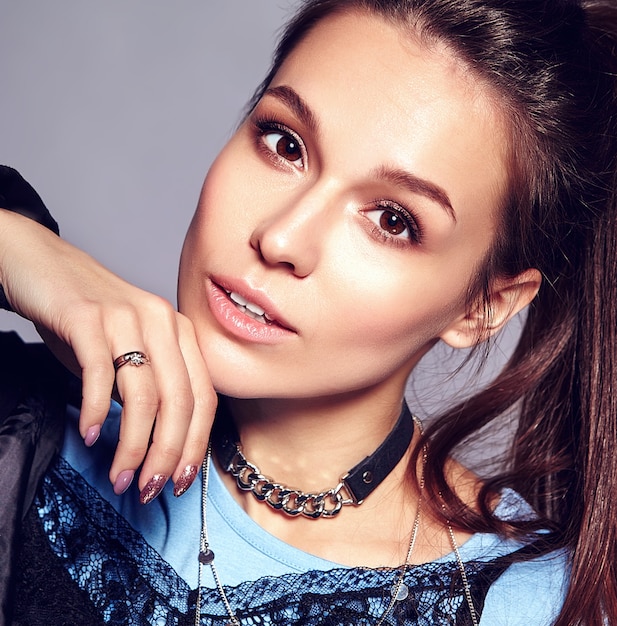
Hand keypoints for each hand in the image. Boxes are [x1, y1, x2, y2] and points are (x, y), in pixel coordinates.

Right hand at [0, 208, 215, 498]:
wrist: (42, 266)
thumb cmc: (88, 319)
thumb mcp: (129, 353)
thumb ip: (150, 389)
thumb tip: (161, 445)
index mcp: (180, 331)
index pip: (204, 396)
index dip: (196, 443)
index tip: (182, 479)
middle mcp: (162, 321)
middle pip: (179, 400)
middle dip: (167, 453)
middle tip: (150, 489)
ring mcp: (126, 316)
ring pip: (144, 394)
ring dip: (133, 444)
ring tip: (120, 476)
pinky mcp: (87, 316)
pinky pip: (99, 372)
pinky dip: (98, 410)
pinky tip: (91, 436)